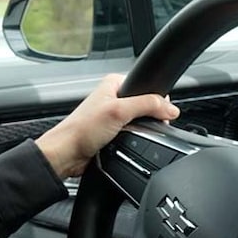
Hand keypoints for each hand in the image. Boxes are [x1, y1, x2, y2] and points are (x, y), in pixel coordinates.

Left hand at [35, 74, 178, 177]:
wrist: (66, 154)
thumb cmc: (81, 130)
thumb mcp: (119, 111)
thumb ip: (147, 105)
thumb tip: (171, 108)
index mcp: (114, 83)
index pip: (147, 85)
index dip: (158, 99)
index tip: (162, 112)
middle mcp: (113, 97)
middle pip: (146, 105)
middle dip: (150, 117)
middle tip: (144, 126)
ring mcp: (113, 116)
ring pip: (141, 121)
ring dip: (142, 130)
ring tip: (132, 135)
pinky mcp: (112, 133)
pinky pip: (133, 134)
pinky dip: (135, 139)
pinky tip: (130, 143)